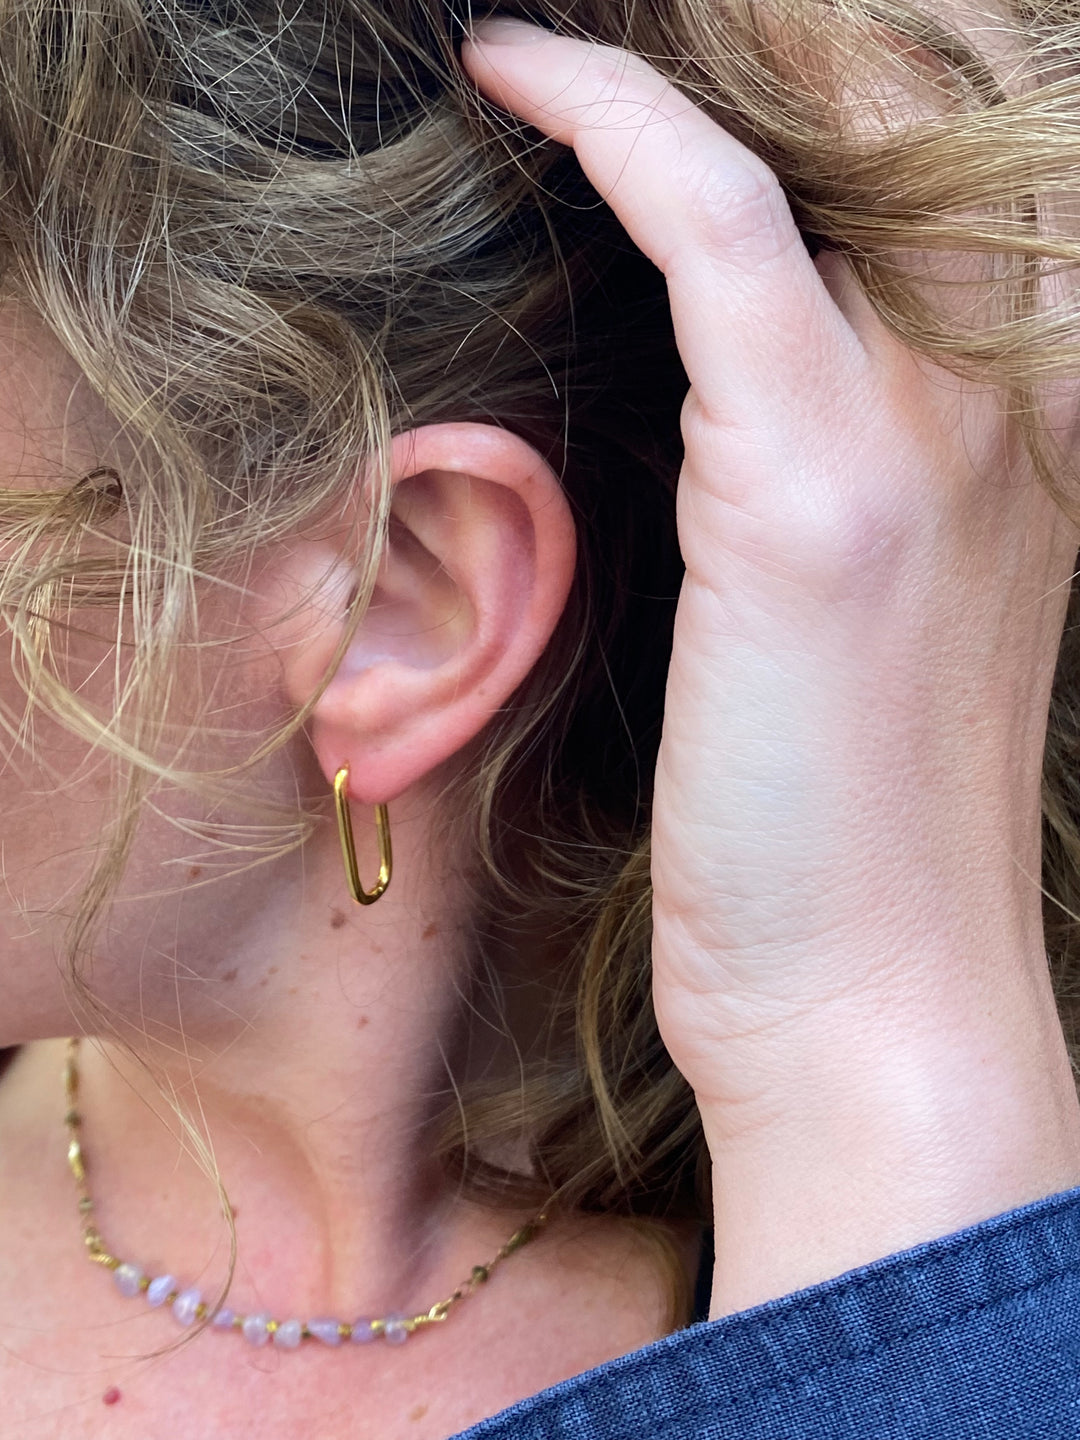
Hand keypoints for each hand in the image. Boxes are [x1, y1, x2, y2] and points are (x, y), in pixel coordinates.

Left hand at [464, 19, 1079, 1313]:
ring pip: (836, 118)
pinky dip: (612, 121)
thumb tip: (722, 381)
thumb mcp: (863, 622)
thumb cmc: (840, 833)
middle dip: (786, 21)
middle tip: (637, 19)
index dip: (844, 69)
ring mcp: (929, 430)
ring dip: (696, 37)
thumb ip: (829, 478)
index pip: (968, 162)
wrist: (869, 997)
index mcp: (1033, 422)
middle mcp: (1015, 392)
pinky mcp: (813, 488)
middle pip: (924, 96)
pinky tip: (517, 73)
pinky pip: (713, 221)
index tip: (705, 45)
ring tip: (561, 36)